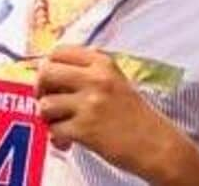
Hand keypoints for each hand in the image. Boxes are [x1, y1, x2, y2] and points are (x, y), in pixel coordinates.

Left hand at [36, 47, 178, 173]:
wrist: (158, 145)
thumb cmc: (134, 115)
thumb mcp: (114, 81)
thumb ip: (84, 73)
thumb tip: (44, 73)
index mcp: (102, 63)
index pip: (58, 51)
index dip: (48, 65)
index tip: (50, 79)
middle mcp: (95, 79)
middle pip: (46, 73)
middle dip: (40, 89)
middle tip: (48, 101)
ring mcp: (90, 104)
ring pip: (46, 104)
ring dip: (48, 117)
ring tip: (61, 124)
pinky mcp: (86, 129)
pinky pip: (54, 129)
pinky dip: (57, 137)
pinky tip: (67, 140)